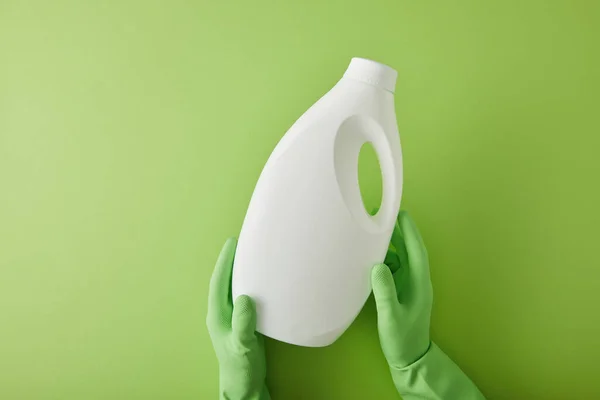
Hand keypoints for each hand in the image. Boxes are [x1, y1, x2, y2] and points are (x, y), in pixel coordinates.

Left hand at [206, 238, 269, 399]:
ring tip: (250, 256)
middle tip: (242, 243)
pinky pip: (242, 297)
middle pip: (223, 281)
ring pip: (232, 288)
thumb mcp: (243, 345)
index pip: (219, 282)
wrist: (244, 386)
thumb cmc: (241, 367)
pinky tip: (259, 281)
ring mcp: (230, 318)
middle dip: (230, 261)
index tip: (232, 242)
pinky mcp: (241, 323)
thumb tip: (244, 297)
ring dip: (238, 271)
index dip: (225, 261)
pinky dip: (248, 284)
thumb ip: (243, 323)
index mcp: (217, 315)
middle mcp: (221, 313)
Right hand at [372, 211, 432, 368]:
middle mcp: (416, 280)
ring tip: (373, 231)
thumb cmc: (402, 338)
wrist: (410, 358)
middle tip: (381, 216)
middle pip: (409, 250)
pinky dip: (384, 259)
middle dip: (398, 232)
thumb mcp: (391, 316)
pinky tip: (371, 255)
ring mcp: (410, 286)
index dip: (409, 232)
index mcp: (419, 284)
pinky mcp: (402, 291)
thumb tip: (377, 266)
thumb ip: (385, 292)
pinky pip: (394, 269)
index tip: (400, 214)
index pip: (416, 251)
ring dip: (390, 245)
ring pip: (401, 258)